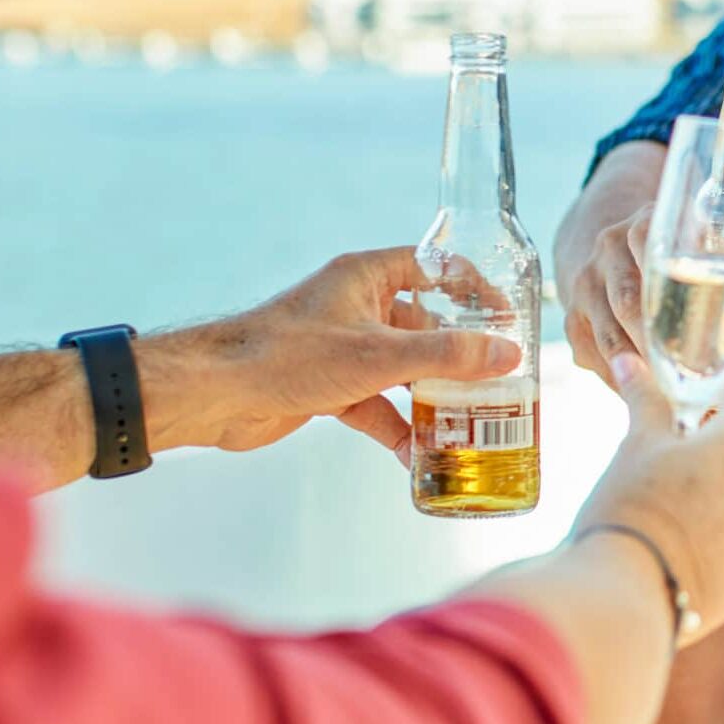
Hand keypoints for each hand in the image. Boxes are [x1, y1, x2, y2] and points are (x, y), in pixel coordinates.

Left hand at [139, 247, 519, 464]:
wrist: (216, 394)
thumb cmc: (289, 355)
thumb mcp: (378, 355)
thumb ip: (446, 354)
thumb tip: (507, 353)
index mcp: (367, 277)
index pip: (434, 268)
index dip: (473, 288)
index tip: (507, 318)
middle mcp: (357, 306)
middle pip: (424, 325)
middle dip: (459, 356)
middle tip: (499, 381)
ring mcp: (343, 348)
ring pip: (403, 369)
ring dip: (431, 398)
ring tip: (469, 424)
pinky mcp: (328, 385)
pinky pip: (376, 404)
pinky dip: (396, 426)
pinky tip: (418, 455)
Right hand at [563, 200, 723, 388]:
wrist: (611, 246)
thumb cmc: (679, 257)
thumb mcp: (715, 255)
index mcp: (646, 225)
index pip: (660, 254)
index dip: (683, 292)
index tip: (707, 331)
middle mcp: (608, 249)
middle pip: (630, 302)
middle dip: (661, 345)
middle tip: (696, 380)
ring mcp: (585, 284)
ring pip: (609, 336)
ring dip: (641, 371)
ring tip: (676, 400)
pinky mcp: (573, 319)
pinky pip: (595, 358)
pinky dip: (622, 382)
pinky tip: (648, 401)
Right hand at [571, 353, 723, 633]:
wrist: (630, 594)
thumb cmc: (632, 505)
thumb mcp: (637, 443)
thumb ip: (643, 397)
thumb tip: (629, 361)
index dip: (714, 386)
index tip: (690, 391)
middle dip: (721, 438)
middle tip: (678, 444)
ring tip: (682, 495)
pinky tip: (692, 536)